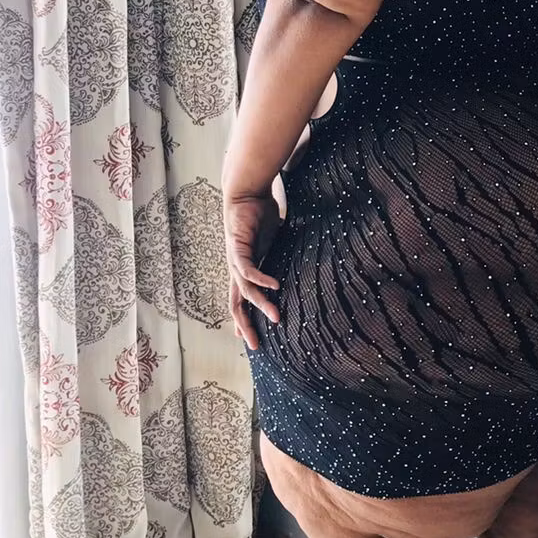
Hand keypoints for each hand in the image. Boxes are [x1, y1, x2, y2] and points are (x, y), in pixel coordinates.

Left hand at [224, 190, 281, 348]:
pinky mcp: (238, 247)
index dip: (245, 320)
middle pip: (236, 305)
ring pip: (244, 291)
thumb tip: (301, 260)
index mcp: (244, 269)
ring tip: (276, 318)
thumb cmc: (260, 214)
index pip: (241, 301)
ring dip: (260, 306)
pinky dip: (261, 280)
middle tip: (256, 345)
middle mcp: (236, 268)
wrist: (246, 191)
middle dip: (245, 326)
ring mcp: (235, 259)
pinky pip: (248, 270)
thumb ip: (281, 256)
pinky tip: (274, 287)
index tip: (252, 339)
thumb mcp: (273, 242)